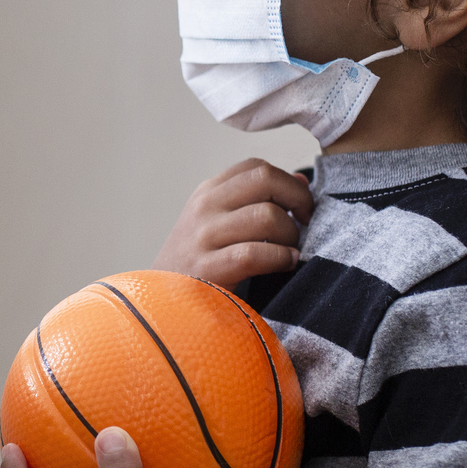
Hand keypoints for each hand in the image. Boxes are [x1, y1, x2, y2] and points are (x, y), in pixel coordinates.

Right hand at [152, 157, 312, 284]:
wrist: (160, 301)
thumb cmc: (199, 261)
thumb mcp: (217, 221)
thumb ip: (254, 200)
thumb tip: (300, 180)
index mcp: (208, 192)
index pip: (256, 166)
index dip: (288, 182)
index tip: (300, 206)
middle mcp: (204, 207)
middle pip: (265, 179)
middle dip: (298, 199)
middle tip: (306, 223)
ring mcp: (204, 237)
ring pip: (266, 216)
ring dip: (291, 234)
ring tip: (291, 249)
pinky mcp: (208, 269)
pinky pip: (255, 254)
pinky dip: (281, 258)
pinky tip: (286, 263)